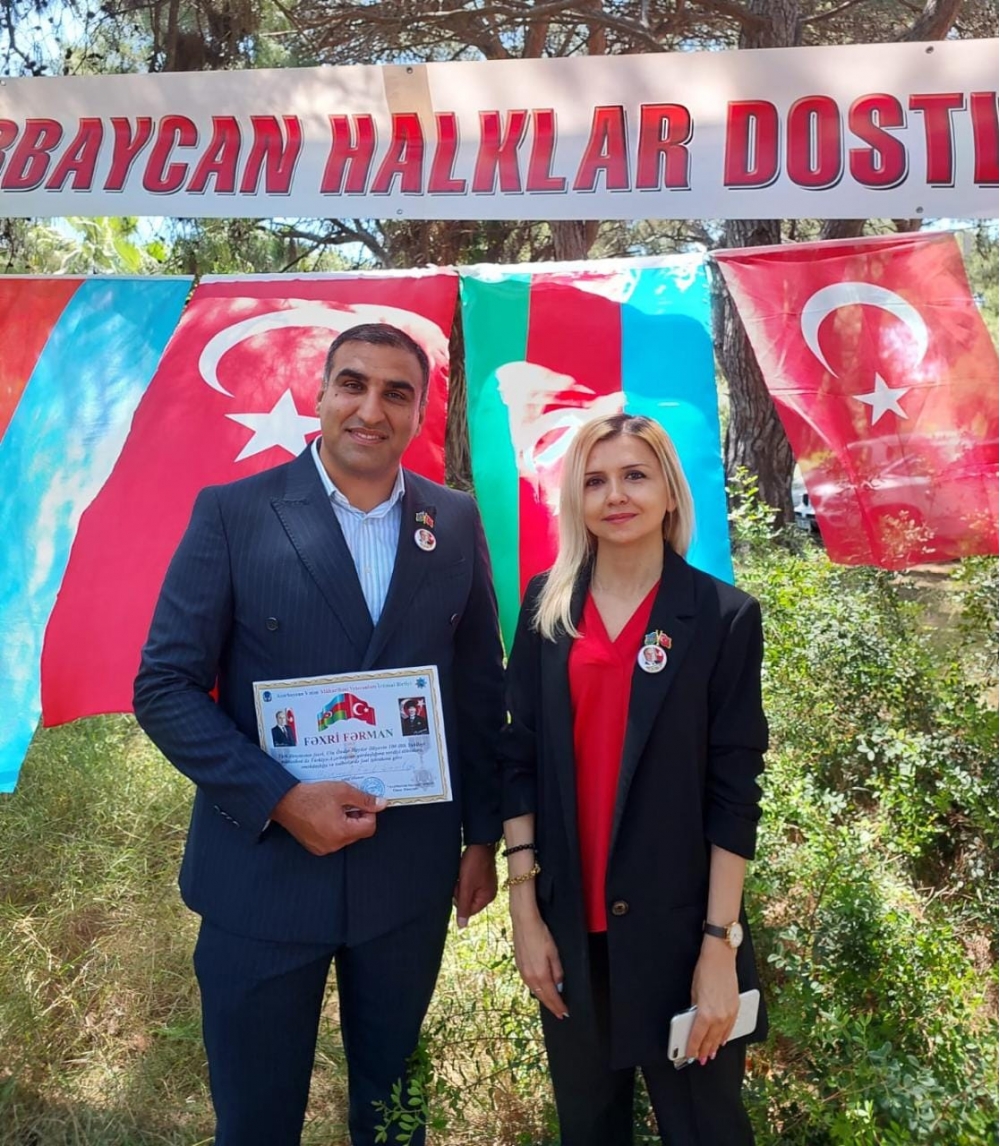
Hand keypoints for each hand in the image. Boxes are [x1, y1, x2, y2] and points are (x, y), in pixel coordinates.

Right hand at [270, 781, 384, 854]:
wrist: (283, 801)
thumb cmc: (311, 796)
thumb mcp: (342, 791)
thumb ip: (364, 799)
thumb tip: (381, 804)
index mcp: (341, 833)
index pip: (369, 828)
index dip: (369, 813)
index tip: (361, 803)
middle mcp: (333, 845)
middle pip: (358, 833)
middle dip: (356, 817)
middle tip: (346, 803)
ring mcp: (323, 848)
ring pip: (346, 836)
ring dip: (345, 823)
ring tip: (333, 808)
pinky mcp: (315, 847)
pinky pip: (333, 840)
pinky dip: (334, 828)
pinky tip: (325, 815)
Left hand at [452, 843, 497, 927]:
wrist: (479, 843)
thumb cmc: (473, 864)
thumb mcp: (466, 886)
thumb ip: (463, 906)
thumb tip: (461, 926)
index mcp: (487, 898)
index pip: (468, 910)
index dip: (460, 900)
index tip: (460, 887)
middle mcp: (489, 894)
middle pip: (467, 902)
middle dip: (460, 892)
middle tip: (461, 879)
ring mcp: (486, 885)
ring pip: (467, 893)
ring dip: (462, 885)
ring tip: (463, 873)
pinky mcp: (483, 877)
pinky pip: (470, 885)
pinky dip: (464, 880)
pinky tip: (465, 871)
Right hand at [511, 910, 566, 1018]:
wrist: (524, 922)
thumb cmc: (540, 934)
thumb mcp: (554, 953)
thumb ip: (557, 971)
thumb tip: (559, 985)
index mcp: (540, 974)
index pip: (552, 996)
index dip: (559, 1006)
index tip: (564, 1013)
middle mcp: (530, 977)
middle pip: (542, 997)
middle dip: (552, 1006)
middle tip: (559, 1013)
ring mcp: (523, 972)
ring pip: (535, 991)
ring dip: (544, 999)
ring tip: (551, 1004)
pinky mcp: (519, 966)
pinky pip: (530, 984)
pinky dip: (537, 990)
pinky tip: (540, 989)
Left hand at [685, 940, 738, 1063]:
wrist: (721, 958)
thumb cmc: (705, 972)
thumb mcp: (694, 992)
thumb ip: (695, 1010)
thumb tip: (693, 1022)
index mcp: (705, 1014)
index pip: (697, 1037)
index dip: (692, 1048)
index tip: (688, 1054)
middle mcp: (719, 1017)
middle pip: (710, 1040)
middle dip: (704, 1050)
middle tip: (700, 1059)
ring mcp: (729, 1014)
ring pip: (721, 1037)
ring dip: (715, 1046)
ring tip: (710, 1054)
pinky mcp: (735, 1008)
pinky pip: (730, 1028)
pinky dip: (725, 1036)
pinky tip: (722, 1040)